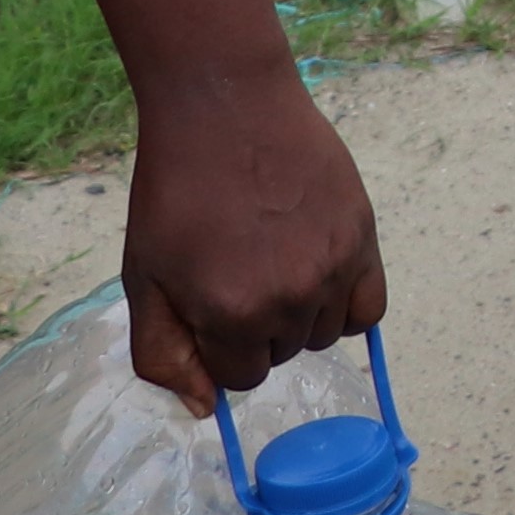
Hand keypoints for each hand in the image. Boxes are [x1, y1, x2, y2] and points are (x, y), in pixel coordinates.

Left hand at [120, 68, 383, 413]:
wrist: (225, 106)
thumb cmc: (174, 192)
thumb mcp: (145, 278)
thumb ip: (163, 356)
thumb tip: (205, 409)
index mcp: (231, 315)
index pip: (240, 377)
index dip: (221, 346)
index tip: (211, 306)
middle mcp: (289, 299)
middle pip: (281, 355)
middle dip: (257, 329)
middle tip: (239, 270)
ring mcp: (333, 267)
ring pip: (322, 333)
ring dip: (300, 315)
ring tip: (275, 259)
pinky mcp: (363, 236)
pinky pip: (368, 308)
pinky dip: (345, 304)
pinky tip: (319, 272)